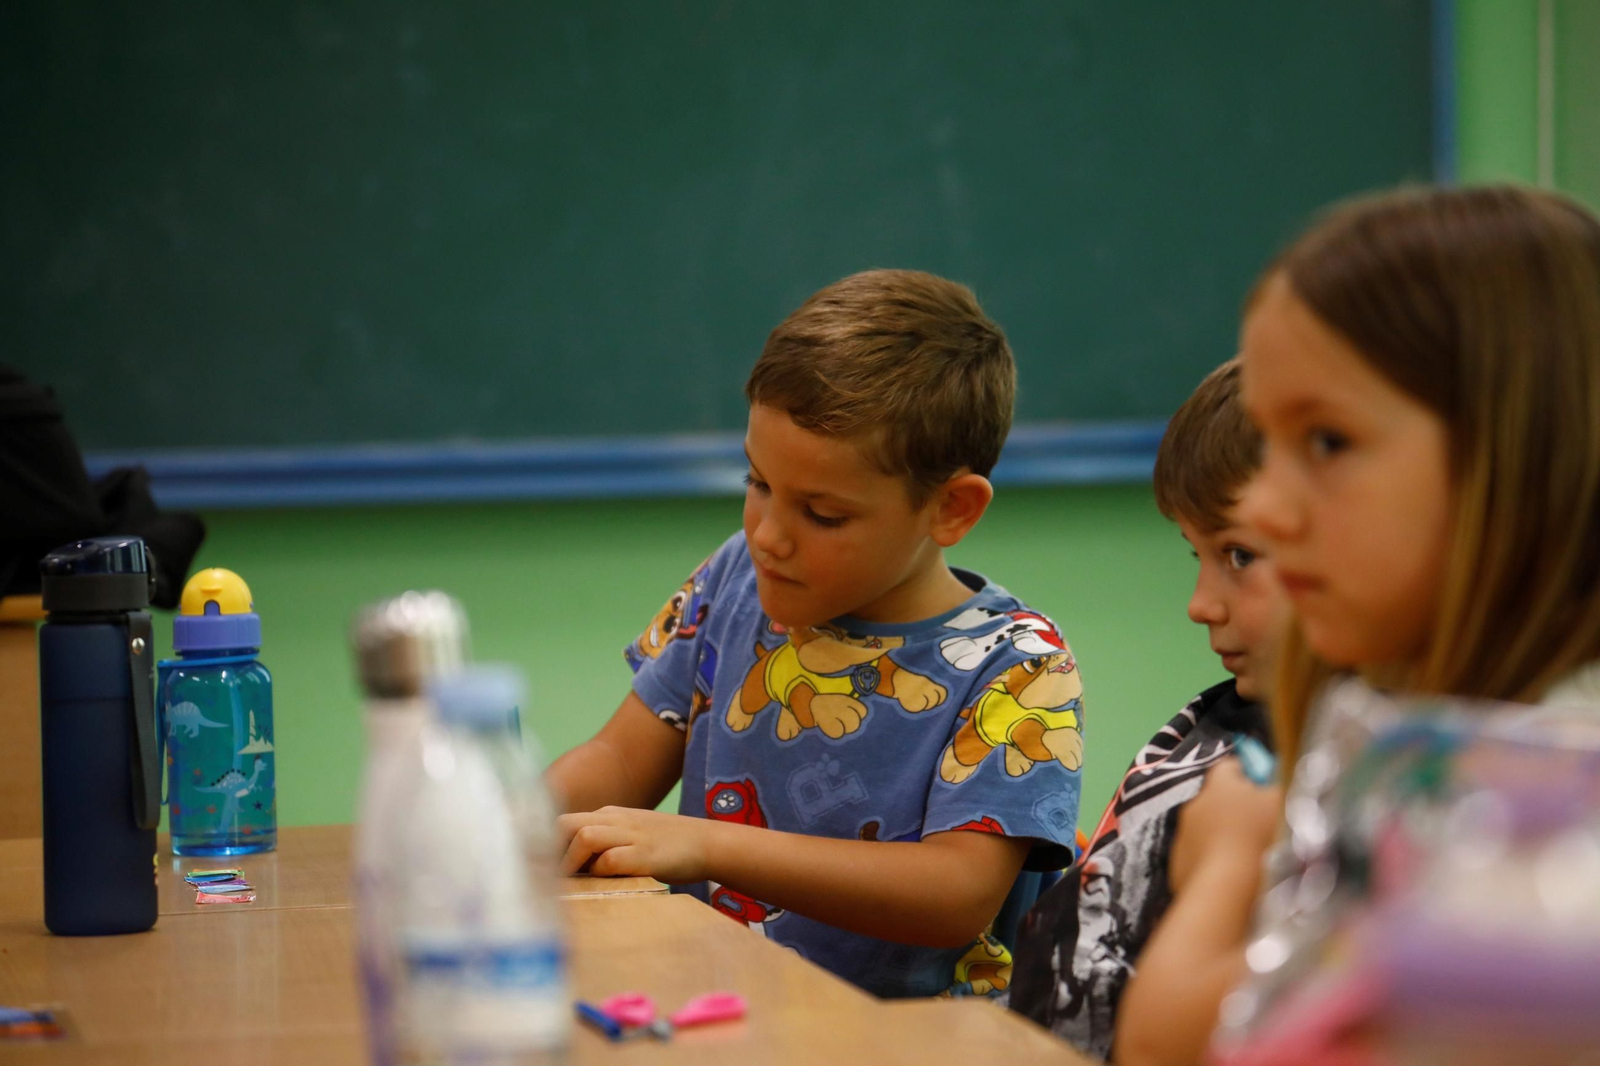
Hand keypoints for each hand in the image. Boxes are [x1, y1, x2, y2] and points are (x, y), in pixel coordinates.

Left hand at [556, 806, 717, 883]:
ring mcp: (630, 836)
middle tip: (545, 876)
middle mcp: (615, 821)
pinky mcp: (644, 855)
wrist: (706, 842)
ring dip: (571, 861)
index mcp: (608, 816)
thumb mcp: (629, 835)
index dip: (543, 844)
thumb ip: (602, 844)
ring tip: (570, 882)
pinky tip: (601, 883)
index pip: (561, 822)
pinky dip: (600, 872)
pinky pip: (610, 860)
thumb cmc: (665, 845)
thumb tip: (569, 868)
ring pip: (584, 837)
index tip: (535, 867)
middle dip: (549, 851)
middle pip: (565, 824)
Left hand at [1169, 755, 1282, 890]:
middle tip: (1259, 826)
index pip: (1229, 766)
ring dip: (1222, 836)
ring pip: (1206, 828)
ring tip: (1247, 856)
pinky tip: (1231, 876)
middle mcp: (1194, 804)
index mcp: (1218, 784)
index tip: (1263, 788)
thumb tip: (1271, 785)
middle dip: (1235, 808)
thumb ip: (1277, 788)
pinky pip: (1199, 855)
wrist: (1226, 889)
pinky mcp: (1177, 864)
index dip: (1247, 774)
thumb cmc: (1259, 838)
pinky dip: (1213, 861)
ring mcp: (1182, 835)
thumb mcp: (1281, 805)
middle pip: (1216, 798)